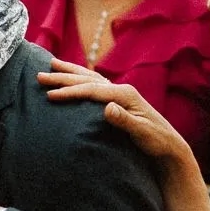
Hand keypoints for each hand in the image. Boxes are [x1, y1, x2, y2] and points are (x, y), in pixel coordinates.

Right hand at [37, 59, 187, 163]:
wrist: (169, 145)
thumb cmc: (156, 141)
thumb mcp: (141, 133)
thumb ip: (125, 120)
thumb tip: (107, 107)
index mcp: (125, 94)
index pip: (91, 90)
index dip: (70, 91)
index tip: (49, 95)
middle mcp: (121, 89)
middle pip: (87, 79)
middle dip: (63, 76)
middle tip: (40, 75)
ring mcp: (120, 93)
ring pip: (90, 77)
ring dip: (70, 72)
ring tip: (52, 65)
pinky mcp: (118, 100)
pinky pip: (94, 84)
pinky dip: (80, 79)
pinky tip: (73, 78)